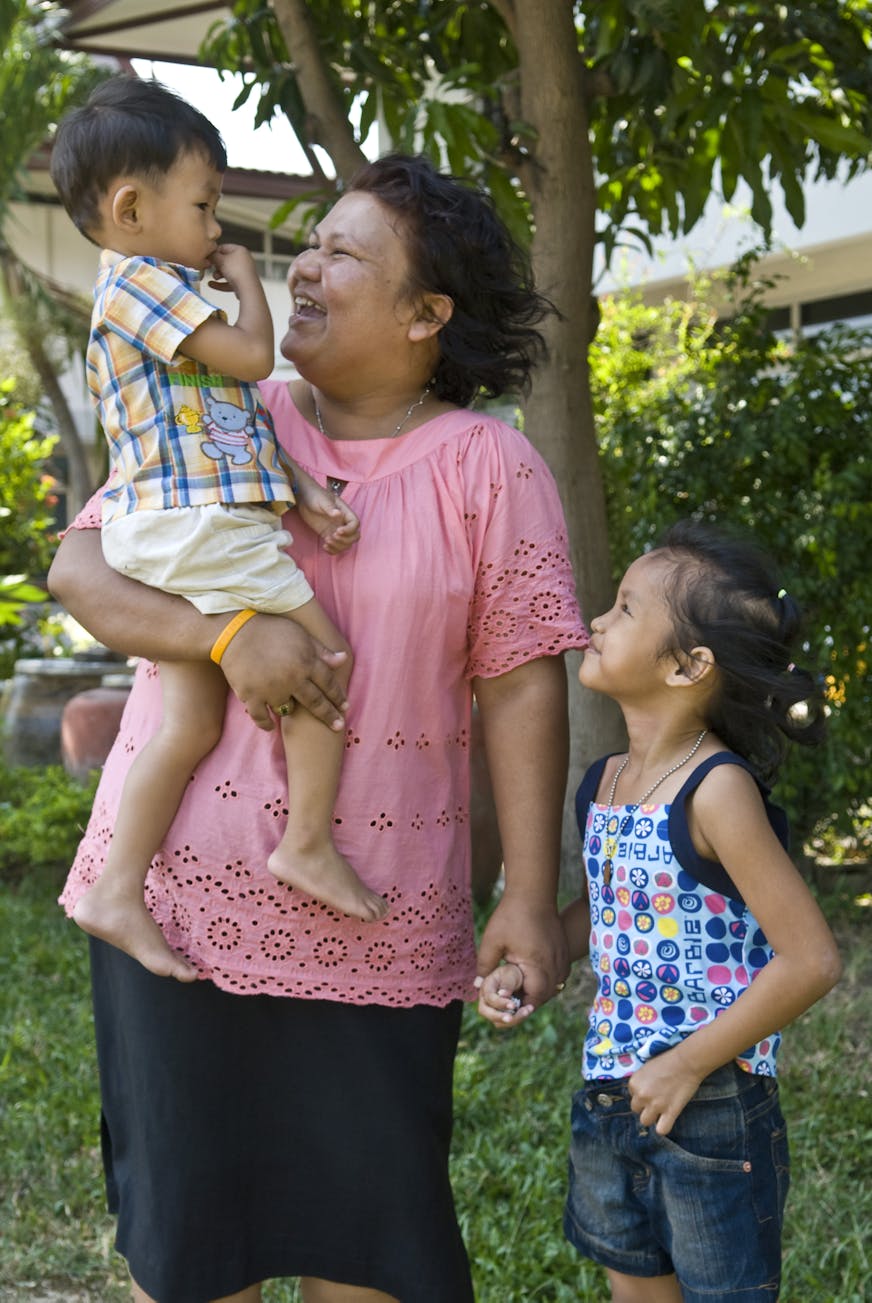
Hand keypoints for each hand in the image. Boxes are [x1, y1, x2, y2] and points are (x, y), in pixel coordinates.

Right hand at [206, 243, 258, 296]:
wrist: (248, 289)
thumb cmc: (236, 271)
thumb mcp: (221, 260)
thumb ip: (213, 256)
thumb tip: (209, 254)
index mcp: (240, 250)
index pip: (224, 247)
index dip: (214, 252)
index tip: (207, 257)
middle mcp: (244, 259)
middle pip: (226, 260)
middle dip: (216, 265)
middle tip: (210, 267)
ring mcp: (244, 271)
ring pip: (228, 271)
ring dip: (218, 274)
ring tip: (214, 277)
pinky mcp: (243, 282)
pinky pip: (230, 281)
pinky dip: (221, 283)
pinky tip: (211, 284)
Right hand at [220, 612, 348, 730]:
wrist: (234, 630)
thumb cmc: (270, 629)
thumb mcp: (300, 635)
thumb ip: (321, 650)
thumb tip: (344, 659)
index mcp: (306, 661)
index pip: (328, 682)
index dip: (338, 696)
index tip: (345, 707)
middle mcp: (292, 678)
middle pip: (315, 702)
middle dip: (329, 715)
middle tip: (339, 726)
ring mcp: (272, 689)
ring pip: (288, 709)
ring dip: (291, 711)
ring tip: (292, 711)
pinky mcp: (252, 696)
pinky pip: (262, 717)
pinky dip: (266, 723)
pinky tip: (271, 726)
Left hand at [296, 481, 360, 553]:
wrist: (304, 498)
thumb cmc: (315, 495)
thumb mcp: (322, 500)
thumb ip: (330, 507)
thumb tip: (338, 514)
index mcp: (345, 512)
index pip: (355, 524)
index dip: (349, 530)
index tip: (338, 531)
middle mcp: (343, 522)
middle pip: (354, 536)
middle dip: (345, 540)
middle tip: (332, 536)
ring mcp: (336, 529)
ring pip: (346, 543)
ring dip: (338, 546)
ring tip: (326, 542)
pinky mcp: (328, 534)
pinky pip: (335, 546)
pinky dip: (333, 550)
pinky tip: (324, 546)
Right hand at [475, 961, 533, 1026]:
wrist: (519, 979)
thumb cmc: (513, 974)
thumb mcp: (510, 974)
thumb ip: (507, 984)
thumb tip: (502, 995)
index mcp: (486, 987)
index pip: (489, 998)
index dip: (500, 1003)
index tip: (513, 1005)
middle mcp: (486, 1000)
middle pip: (486, 1013)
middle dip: (499, 1017)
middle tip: (510, 1018)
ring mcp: (493, 1010)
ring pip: (498, 1022)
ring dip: (513, 1020)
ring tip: (527, 1011)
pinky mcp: (502, 1016)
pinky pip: (508, 1023)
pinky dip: (518, 1019)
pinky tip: (528, 1010)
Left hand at [476, 892, 568, 1010]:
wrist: (534, 894)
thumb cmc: (512, 915)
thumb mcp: (492, 941)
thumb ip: (485, 966)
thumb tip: (477, 986)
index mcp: (539, 967)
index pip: (532, 1002)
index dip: (517, 1010)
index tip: (503, 1012)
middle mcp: (556, 968)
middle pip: (542, 998)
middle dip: (524, 1004)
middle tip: (504, 1005)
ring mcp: (562, 962)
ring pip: (550, 989)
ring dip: (533, 993)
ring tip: (514, 993)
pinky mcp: (563, 956)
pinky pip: (554, 978)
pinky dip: (541, 982)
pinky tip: (526, 978)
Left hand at [628, 1051, 704, 1136]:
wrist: (686, 1061)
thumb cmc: (668, 1061)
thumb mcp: (647, 1068)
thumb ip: (640, 1082)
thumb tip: (639, 1093)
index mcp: (633, 1083)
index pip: (632, 1096)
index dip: (642, 1094)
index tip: (652, 1088)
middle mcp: (641, 1095)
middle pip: (636, 1110)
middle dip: (645, 1106)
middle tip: (657, 1099)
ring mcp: (655, 1105)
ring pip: (645, 1121)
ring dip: (653, 1117)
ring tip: (662, 1109)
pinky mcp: (670, 1112)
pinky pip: (662, 1130)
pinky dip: (664, 1127)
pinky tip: (668, 1119)